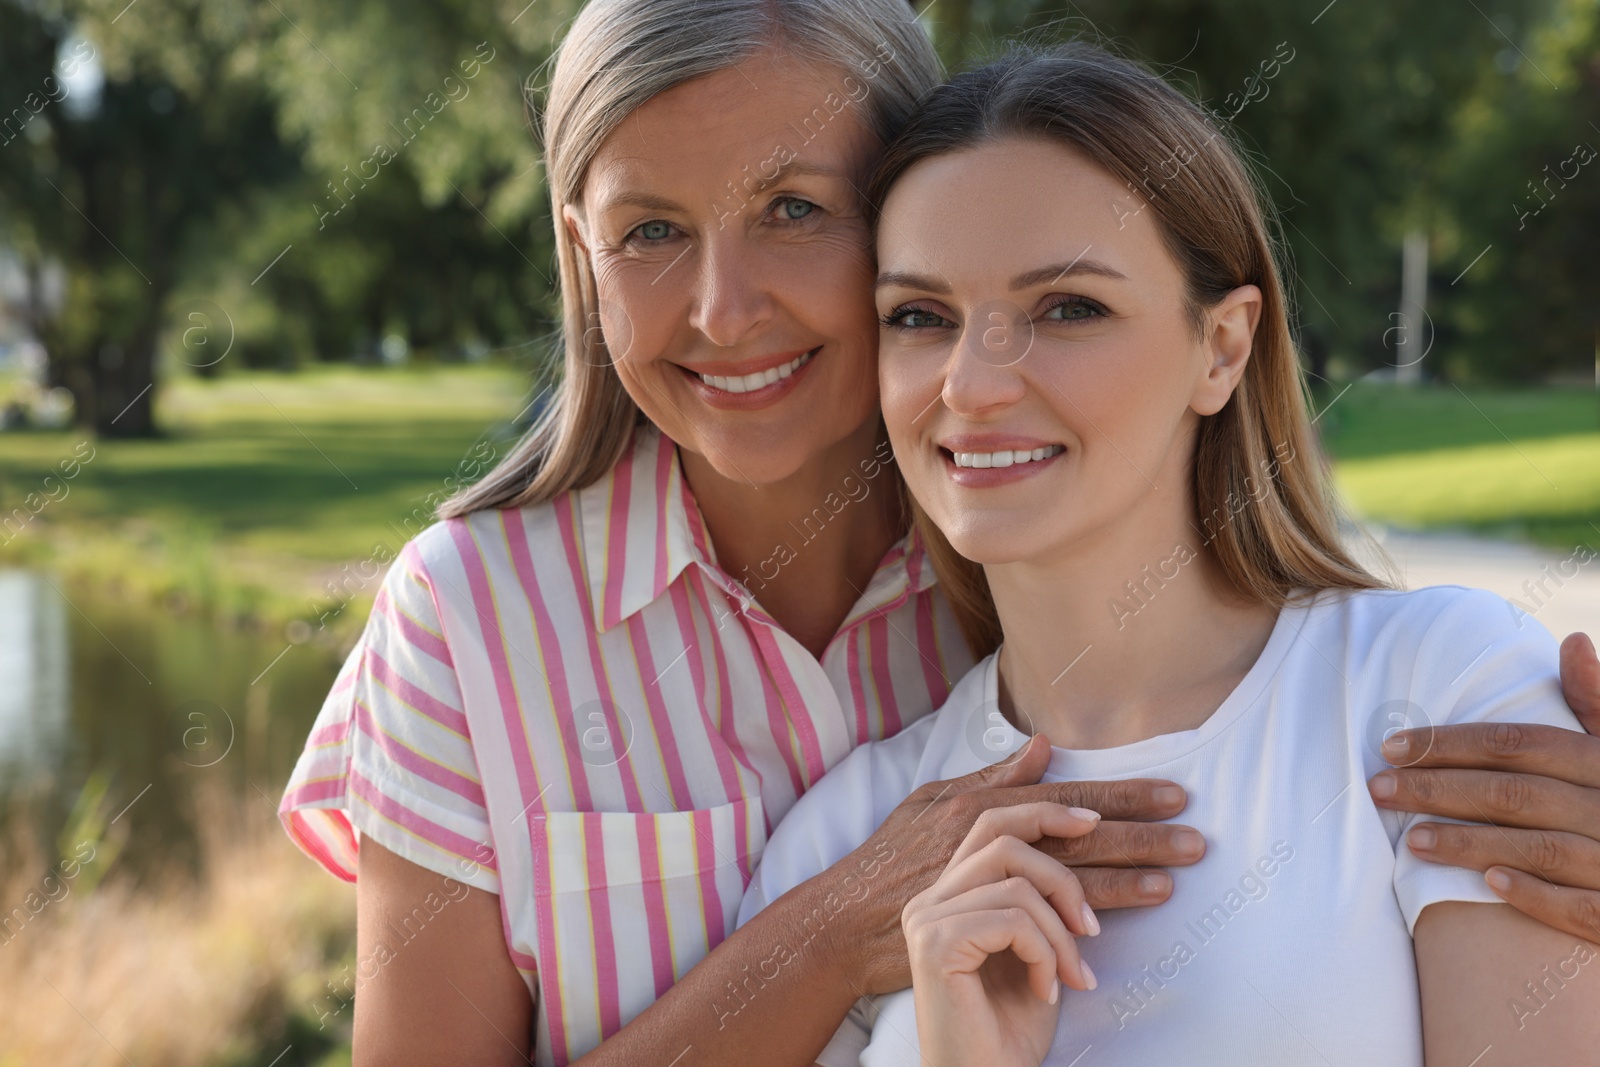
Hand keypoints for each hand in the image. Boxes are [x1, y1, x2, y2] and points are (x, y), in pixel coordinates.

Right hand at [823, 735, 1200, 993]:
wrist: (843, 922)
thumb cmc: (887, 862)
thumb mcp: (931, 805)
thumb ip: (990, 779)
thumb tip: (1042, 746)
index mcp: (979, 805)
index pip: (1063, 797)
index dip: (1119, 797)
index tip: (1170, 795)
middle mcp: (984, 838)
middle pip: (1076, 833)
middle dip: (1139, 832)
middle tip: (1194, 834)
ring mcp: (978, 880)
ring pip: (1067, 873)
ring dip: (1127, 874)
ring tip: (1176, 876)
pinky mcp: (970, 919)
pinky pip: (1041, 913)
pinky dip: (1087, 913)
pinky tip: (1123, 915)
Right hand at [902, 799, 1101, 1066]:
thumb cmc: (1009, 1027)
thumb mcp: (1037, 947)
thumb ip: (1044, 897)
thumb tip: (1089, 835)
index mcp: (948, 894)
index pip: (990, 825)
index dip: (1043, 813)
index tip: (1092, 822)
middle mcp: (928, 898)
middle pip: (1003, 840)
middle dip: (1063, 874)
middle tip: (1093, 928)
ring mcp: (927, 918)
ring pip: (1018, 884)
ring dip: (1061, 935)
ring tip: (1074, 976)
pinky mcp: (936, 943)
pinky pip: (1013, 921)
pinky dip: (1045, 955)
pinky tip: (1046, 990)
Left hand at [1368, 632, 1599, 942]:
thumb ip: (1596, 700)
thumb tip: (1573, 639)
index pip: (1519, 743)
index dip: (1451, 743)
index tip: (1391, 747)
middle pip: (1516, 793)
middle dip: (1440, 789)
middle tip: (1379, 788)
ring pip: (1542, 849)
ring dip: (1471, 844)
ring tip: (1412, 841)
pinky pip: (1583, 909)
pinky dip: (1537, 895)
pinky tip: (1488, 885)